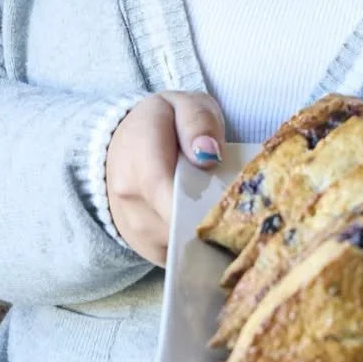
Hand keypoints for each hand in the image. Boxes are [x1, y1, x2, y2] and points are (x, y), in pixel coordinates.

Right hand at [105, 90, 224, 264]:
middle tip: (240, 203)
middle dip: (214, 217)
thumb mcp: (181, 104)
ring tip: (224, 207)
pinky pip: (185, 257)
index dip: (203, 204)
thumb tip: (208, 155)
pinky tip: (212, 221)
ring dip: (209, 231)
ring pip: (186, 246)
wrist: (123, 145)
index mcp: (138, 164)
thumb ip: (196, 122)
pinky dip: (202, 244)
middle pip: (183, 225)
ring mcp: (138, 234)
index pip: (169, 195)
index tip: (232, 203)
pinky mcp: (150, 252)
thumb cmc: (160, 123)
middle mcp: (132, 206)